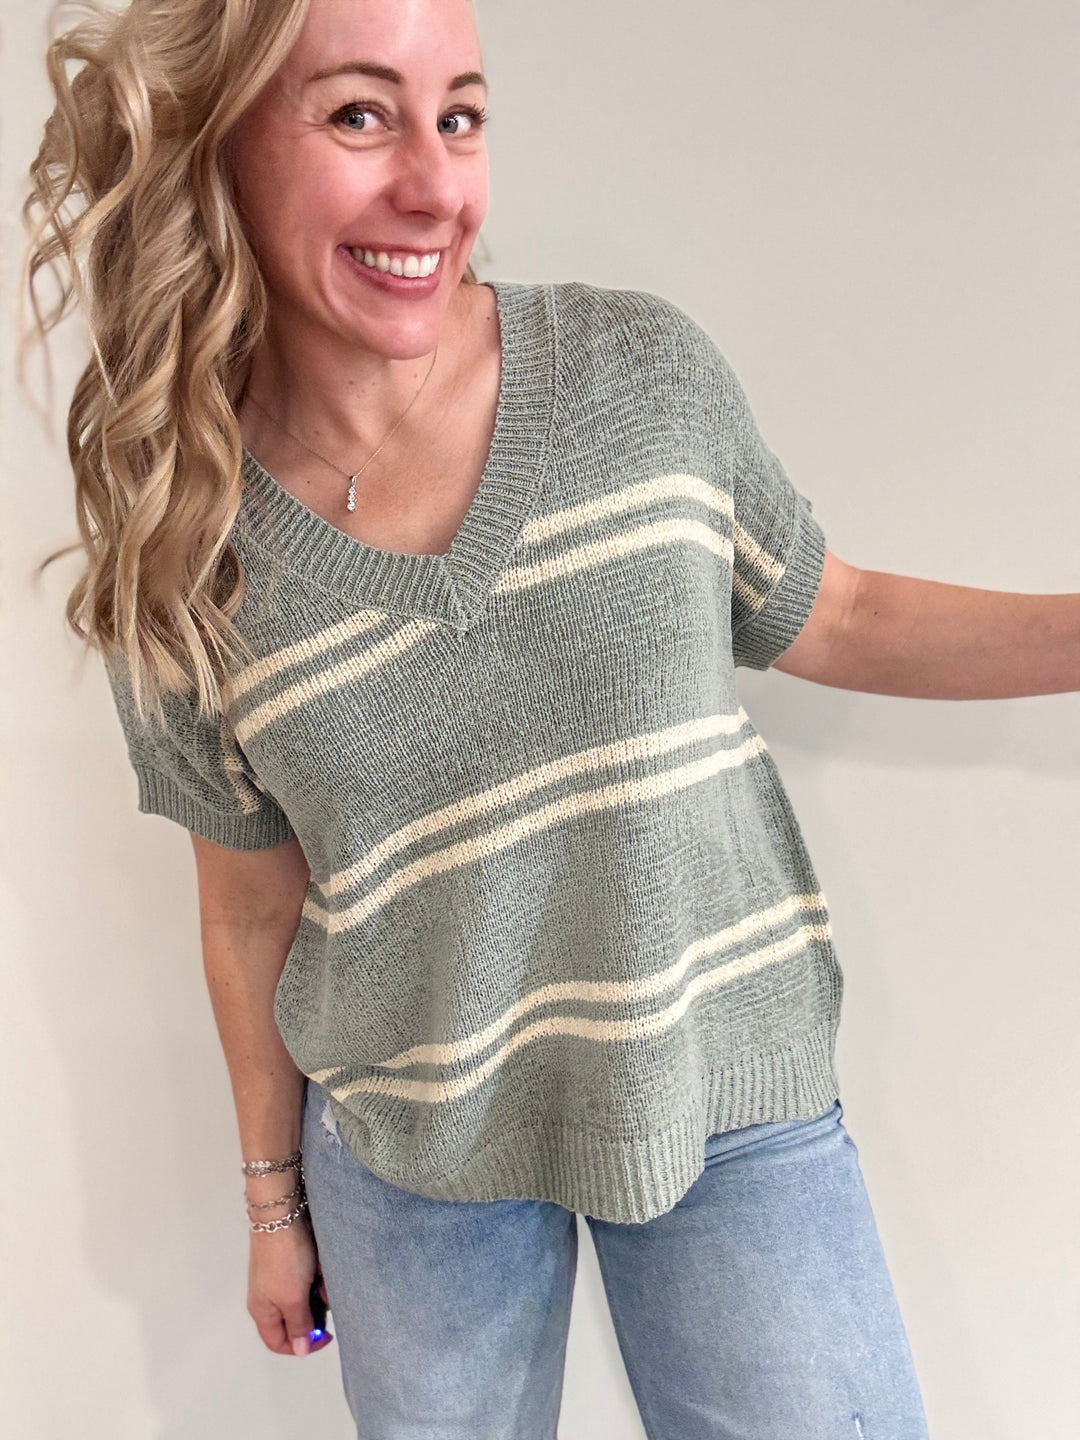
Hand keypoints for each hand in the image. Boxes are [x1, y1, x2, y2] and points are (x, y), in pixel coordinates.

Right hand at [247, 1214, 333, 1356]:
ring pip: (306, 1297)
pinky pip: (310, 1277)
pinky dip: (319, 1274)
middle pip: (295, 1319)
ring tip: (325, 1279)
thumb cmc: (285, 1260)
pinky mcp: (293, 1261)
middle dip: (314, 1312)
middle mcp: (270, 1297)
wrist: (282, 1213)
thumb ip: (298, 1324)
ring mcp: (281, 1277)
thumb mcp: (292, 1298)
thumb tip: (299, 1351)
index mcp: (263, 1311)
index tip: (325, 1336)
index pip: (278, 1343)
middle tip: (327, 1301)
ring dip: (319, 1291)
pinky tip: (323, 1266)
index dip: (301, 1347)